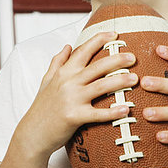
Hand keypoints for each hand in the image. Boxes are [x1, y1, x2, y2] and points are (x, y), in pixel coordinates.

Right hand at [17, 32, 136, 156]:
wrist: (32, 133)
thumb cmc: (42, 107)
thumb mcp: (46, 80)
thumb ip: (58, 62)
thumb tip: (68, 46)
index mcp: (64, 72)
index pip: (83, 51)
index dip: (99, 40)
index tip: (115, 34)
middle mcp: (68, 83)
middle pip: (97, 67)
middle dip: (116, 59)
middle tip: (133, 57)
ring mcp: (72, 99)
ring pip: (100, 86)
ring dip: (119, 82)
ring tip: (135, 79)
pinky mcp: (74, 117)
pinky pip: (97, 113)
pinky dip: (112, 112)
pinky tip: (126, 109)